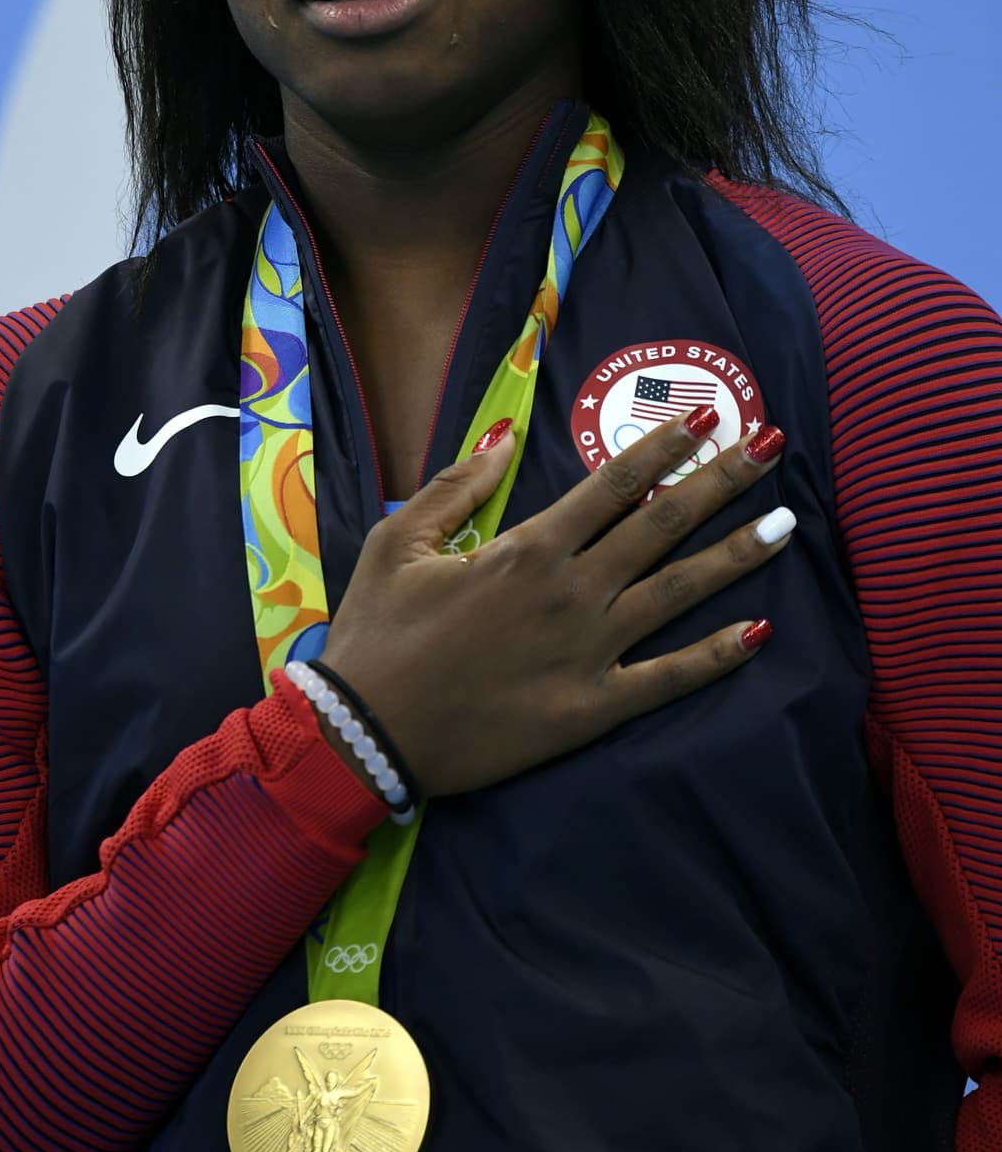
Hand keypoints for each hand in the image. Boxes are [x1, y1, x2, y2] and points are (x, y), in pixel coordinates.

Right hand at [320, 413, 791, 796]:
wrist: (366, 733)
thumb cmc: (377, 632)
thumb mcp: (398, 543)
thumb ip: (456, 486)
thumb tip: (505, 436)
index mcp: (527, 548)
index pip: (615, 484)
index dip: (665, 448)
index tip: (706, 418)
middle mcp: (571, 592)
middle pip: (662, 525)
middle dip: (722, 482)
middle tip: (769, 448)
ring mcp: (588, 652)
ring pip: (678, 593)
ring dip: (736, 555)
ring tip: (786, 524)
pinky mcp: (592, 708)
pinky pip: (667, 678)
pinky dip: (716, 656)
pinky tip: (760, 632)